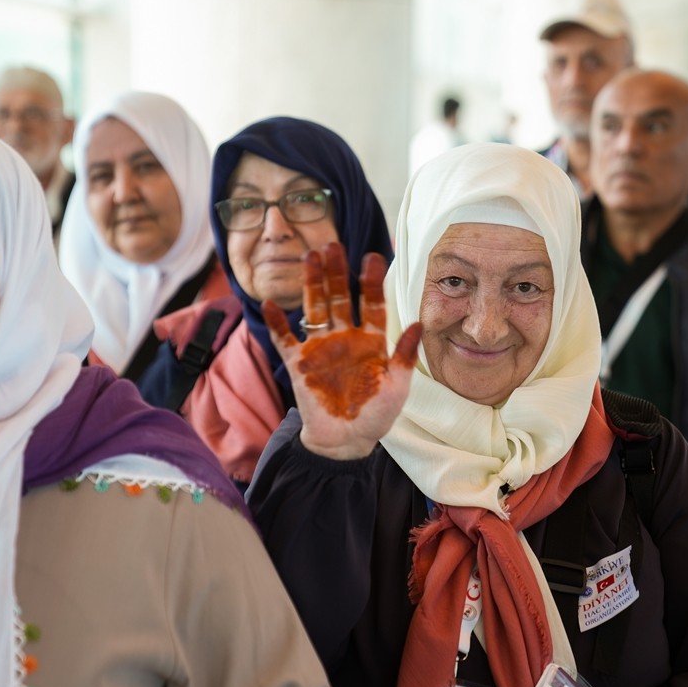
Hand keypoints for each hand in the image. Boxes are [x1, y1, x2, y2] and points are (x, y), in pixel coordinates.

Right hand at [263, 243, 421, 460]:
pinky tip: (270, 303)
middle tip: (333, 245)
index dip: (371, 281)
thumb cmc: (376, 416)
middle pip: (339, 297)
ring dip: (311, 283)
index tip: (373, 257)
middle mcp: (344, 337)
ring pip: (314, 308)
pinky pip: (284, 338)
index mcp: (370, 340)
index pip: (371, 303)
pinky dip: (276, 322)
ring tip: (310, 257)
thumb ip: (404, 355)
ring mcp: (320, 348)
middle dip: (337, 272)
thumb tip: (417, 324)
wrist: (346, 441)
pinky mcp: (299, 363)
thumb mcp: (397, 387)